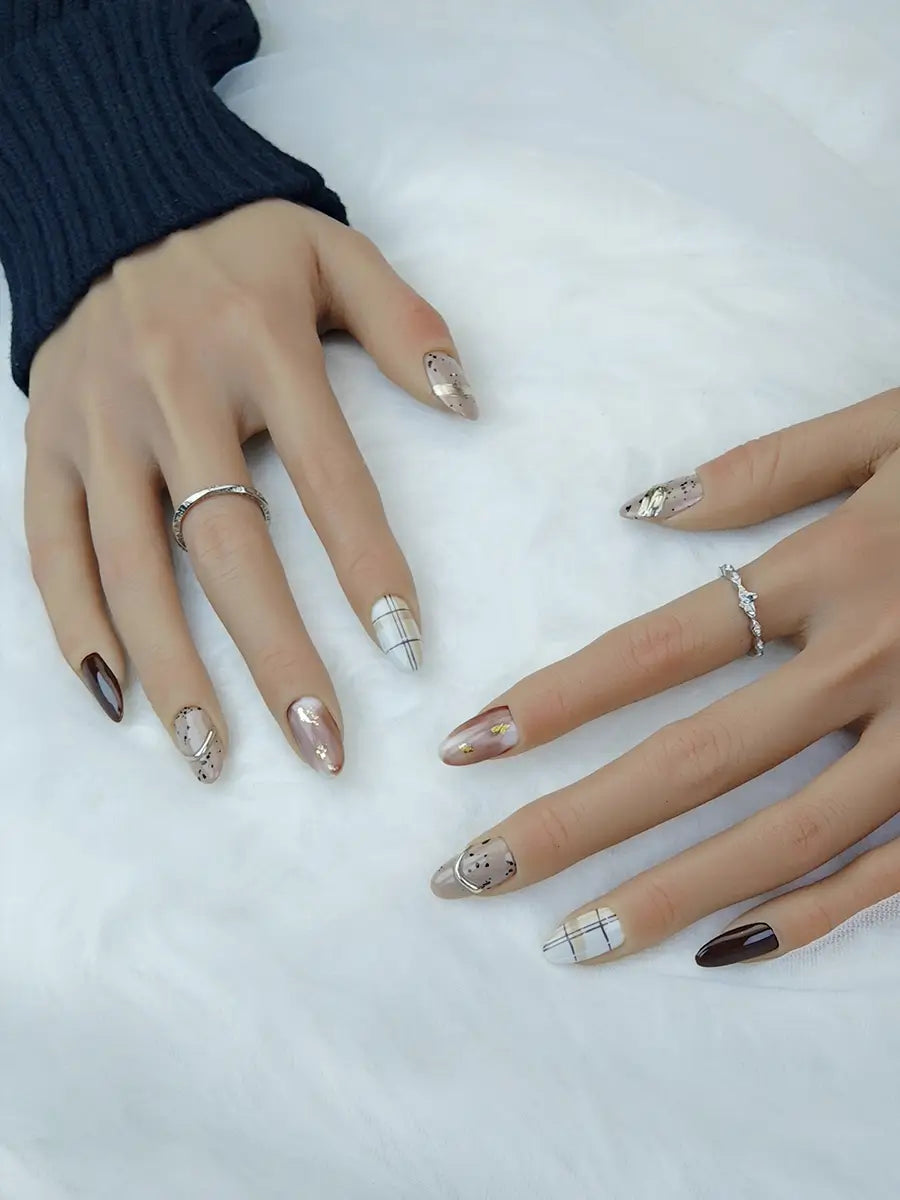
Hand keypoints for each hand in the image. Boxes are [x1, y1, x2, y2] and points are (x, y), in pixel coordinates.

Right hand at [26, 200, 475, 780]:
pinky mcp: (45, 440)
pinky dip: (75, 625)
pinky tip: (114, 696)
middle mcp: (171, 389)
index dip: (367, 569)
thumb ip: (403, 323)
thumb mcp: (334, 251)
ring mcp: (97, 422)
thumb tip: (466, 404)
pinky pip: (49, 546)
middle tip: (319, 745)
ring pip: (131, 565)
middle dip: (275, 656)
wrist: (112, 198)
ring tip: (210, 754)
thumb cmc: (241, 242)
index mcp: (259, 346)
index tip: (403, 651)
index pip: (329, 478)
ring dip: (172, 667)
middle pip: (228, 547)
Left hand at [431, 390, 899, 966]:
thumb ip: (768, 467)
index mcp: (837, 567)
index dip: (554, 700)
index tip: (466, 747)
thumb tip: (641, 511)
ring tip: (568, 941)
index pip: (658, 648)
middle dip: (573, 825)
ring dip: (668, 897)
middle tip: (470, 875)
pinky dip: (810, 917)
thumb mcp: (891, 427)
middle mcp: (874, 660)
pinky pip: (891, 872)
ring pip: (782, 839)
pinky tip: (721, 951)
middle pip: (694, 761)